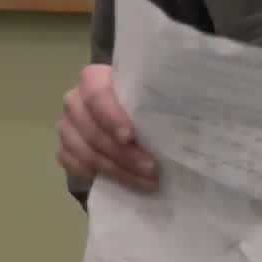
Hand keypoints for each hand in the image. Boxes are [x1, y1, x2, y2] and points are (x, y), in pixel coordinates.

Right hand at [57, 63, 157, 192]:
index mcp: (94, 78)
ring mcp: (67, 127)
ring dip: (119, 170)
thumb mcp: (150, 91)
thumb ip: (161, 96)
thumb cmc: (143, 99)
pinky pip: (77, 167)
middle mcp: (74, 101)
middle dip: (125, 154)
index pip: (96, 94)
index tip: (131, 137)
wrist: (123, 114)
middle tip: (152, 168)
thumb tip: (197, 107)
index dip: (112, 117)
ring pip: (87, 153)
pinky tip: (127, 182)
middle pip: (94, 131)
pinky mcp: (65, 150)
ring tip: (147, 181)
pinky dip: (103, 176)